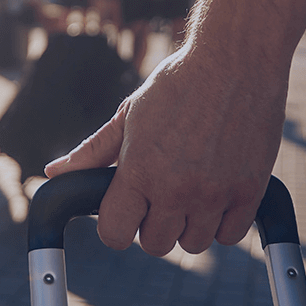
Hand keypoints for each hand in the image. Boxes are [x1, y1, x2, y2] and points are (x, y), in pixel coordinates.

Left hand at [43, 42, 287, 254]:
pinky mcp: (251, 191)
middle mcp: (176, 189)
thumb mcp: (128, 115)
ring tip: (188, 192)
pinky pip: (230, 235)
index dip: (115, 226)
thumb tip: (54, 174)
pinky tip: (215, 196)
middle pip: (155, 244)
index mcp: (139, 171)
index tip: (123, 210)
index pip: (115, 234)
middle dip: (151, 225)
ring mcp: (216, 193)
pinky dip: (222, 223)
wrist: (235, 61)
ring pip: (194, 244)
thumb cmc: (177, 84)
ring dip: (187, 225)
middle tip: (157, 195)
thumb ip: (92, 151)